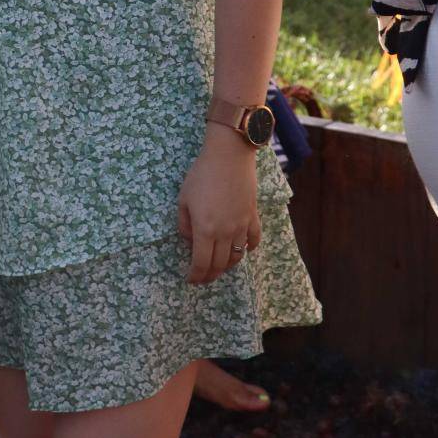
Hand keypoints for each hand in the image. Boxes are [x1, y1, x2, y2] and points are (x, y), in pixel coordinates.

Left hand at [176, 130, 261, 286]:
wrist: (229, 157)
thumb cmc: (201, 175)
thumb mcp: (183, 200)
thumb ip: (185, 225)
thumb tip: (191, 241)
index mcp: (205, 230)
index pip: (201, 263)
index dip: (195, 276)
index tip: (191, 280)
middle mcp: (225, 233)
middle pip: (219, 265)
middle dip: (209, 275)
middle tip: (202, 278)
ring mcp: (242, 226)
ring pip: (237, 257)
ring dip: (227, 266)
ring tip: (219, 267)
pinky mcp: (253, 217)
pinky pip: (253, 241)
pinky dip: (248, 250)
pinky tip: (242, 250)